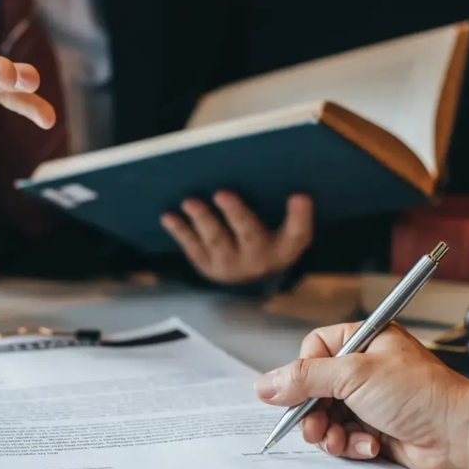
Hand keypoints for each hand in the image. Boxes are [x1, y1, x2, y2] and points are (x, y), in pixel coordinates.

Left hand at [160, 191, 311, 283]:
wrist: (249, 277)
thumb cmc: (271, 241)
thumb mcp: (287, 231)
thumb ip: (293, 214)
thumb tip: (296, 190)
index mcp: (283, 248)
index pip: (296, 234)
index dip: (299, 216)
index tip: (300, 195)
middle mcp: (257, 259)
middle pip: (248, 234)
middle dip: (235, 214)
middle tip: (222, 193)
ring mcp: (229, 265)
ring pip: (216, 241)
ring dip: (202, 220)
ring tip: (190, 202)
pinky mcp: (206, 265)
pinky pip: (192, 247)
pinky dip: (180, 231)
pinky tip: (168, 217)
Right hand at [255, 323, 468, 468]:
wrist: (461, 436)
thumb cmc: (423, 394)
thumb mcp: (354, 375)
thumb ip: (305, 378)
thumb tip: (266, 384)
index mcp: (364, 340)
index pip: (314, 350)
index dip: (303, 373)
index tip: (297, 392)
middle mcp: (366, 368)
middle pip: (314, 387)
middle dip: (312, 410)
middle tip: (313, 425)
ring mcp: (370, 400)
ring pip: (326, 416)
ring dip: (330, 432)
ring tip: (339, 439)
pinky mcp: (375, 428)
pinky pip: (344, 437)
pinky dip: (351, 444)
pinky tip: (369, 444)